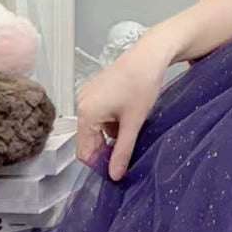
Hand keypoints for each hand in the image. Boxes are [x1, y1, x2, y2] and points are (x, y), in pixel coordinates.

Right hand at [75, 35, 171, 180]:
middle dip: (106, 150)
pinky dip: (111, 122)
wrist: (149, 55)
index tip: (118, 170)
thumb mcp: (134, 122)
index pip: (84, 152)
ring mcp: (87, 96)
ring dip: (110, 136)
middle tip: (128, 155)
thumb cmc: (142, 85)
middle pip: (88, 140)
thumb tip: (115, 176)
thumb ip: (123, 151)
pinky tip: (128, 119)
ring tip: (132, 132)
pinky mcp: (95, 90)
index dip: (100, 164)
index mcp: (86, 113)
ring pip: (95, 128)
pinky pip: (98, 115)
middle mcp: (81, 104)